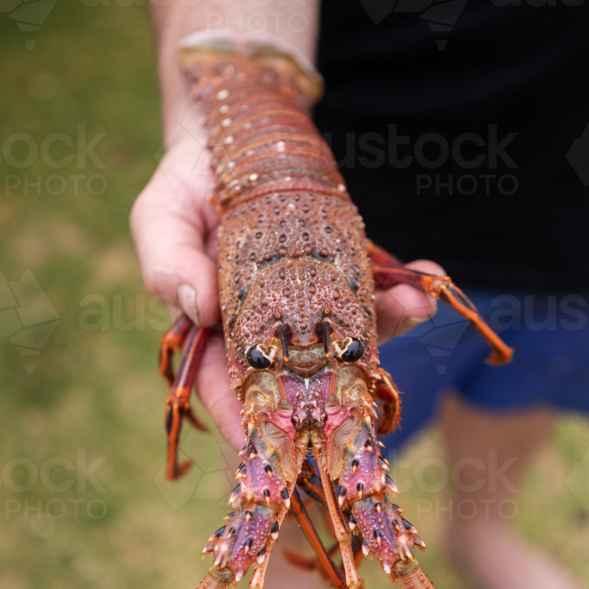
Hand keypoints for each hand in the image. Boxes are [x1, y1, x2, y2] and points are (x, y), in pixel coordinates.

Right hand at [131, 120, 442, 450]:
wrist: (233, 136)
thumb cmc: (185, 184)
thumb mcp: (161, 215)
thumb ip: (166, 259)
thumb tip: (196, 306)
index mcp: (214, 333)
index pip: (229, 391)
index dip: (251, 424)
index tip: (280, 451)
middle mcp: (270, 330)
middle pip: (308, 372)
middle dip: (344, 382)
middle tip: (374, 392)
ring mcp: (312, 303)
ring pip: (352, 332)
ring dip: (389, 326)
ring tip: (416, 304)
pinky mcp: (343, 272)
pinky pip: (377, 287)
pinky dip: (404, 285)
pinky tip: (428, 278)